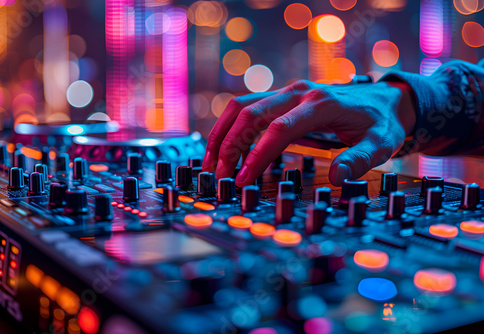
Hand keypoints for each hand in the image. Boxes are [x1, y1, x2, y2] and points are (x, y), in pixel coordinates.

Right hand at [202, 80, 415, 186]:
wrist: (384, 99)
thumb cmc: (381, 122)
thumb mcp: (380, 142)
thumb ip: (359, 159)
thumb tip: (338, 179)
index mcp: (320, 104)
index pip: (279, 129)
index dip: (257, 155)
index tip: (242, 179)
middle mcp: (298, 92)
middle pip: (250, 113)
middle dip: (229, 146)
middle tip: (220, 176)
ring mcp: (288, 92)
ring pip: (241, 106)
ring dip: (222, 134)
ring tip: (211, 163)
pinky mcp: (282, 98)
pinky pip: (247, 108)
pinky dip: (230, 127)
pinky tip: (223, 148)